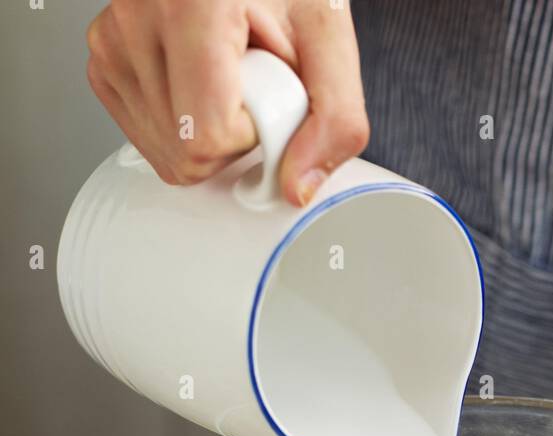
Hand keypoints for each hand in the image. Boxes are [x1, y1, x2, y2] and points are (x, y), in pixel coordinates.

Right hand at [86, 0, 368, 204]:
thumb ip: (334, 117)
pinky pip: (146, 137)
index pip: (208, 136)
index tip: (267, 92)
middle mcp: (136, 16)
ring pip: (164, 153)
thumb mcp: (325, 35)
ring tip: (224, 73)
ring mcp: (111, 39)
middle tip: (249, 80)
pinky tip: (198, 80)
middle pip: (184, 154)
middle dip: (231, 136)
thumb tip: (298, 186)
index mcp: (189, 4)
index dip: (251, 133)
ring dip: (207, 130)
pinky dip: (181, 125)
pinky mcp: (104, 59)